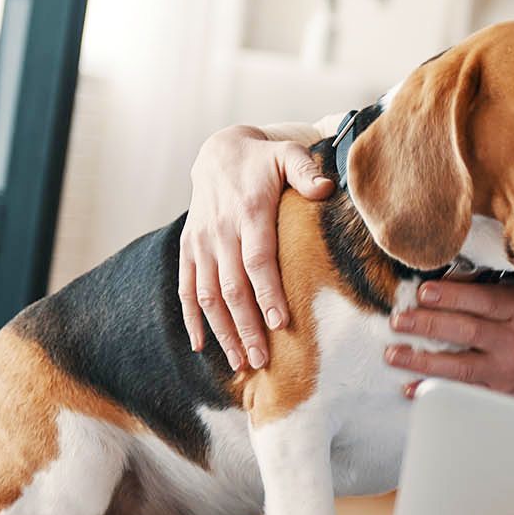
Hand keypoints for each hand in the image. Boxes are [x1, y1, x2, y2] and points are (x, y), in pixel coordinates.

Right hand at [180, 124, 333, 369]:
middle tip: (262, 359)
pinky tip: (202, 345)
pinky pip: (186, 287)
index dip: (267, 292)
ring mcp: (200, 242)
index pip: (257, 260)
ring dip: (222, 330)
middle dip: (246, 325)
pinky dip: (192, 318)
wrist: (218, 152)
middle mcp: (219, 231)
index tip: (279, 322)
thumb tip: (326, 188)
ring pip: (207, 295)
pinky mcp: (188, 248)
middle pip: (231, 287)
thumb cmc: (264, 160)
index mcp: (248, 213)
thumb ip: (307, 171)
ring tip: (240, 362)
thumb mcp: (287, 156)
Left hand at [386, 280, 513, 417]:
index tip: (425, 291)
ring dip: (424, 360)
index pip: (485, 301)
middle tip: (399, 319)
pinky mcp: (496, 391)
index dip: (454, 296)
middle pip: (468, 331)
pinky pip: (463, 391)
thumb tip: (479, 245)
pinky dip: (435, 390)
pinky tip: (410, 388)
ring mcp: (504, 369)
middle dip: (430, 324)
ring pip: (461, 365)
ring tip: (392, 353)